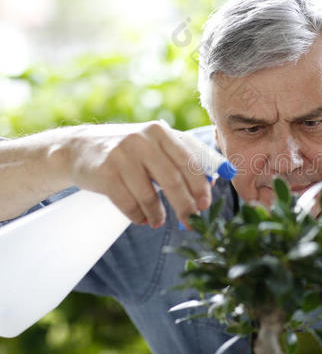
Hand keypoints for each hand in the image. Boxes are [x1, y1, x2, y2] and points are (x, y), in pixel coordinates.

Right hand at [60, 121, 212, 228]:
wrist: (78, 147)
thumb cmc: (128, 151)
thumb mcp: (153, 145)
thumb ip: (180, 158)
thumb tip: (212, 182)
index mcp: (160, 132)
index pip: (188, 161)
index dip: (200, 186)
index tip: (205, 205)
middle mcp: (142, 140)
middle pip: (172, 180)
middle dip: (184, 205)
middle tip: (190, 221)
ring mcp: (121, 156)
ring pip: (149, 195)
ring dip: (157, 214)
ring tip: (158, 221)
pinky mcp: (104, 173)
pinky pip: (128, 203)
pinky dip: (138, 215)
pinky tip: (142, 218)